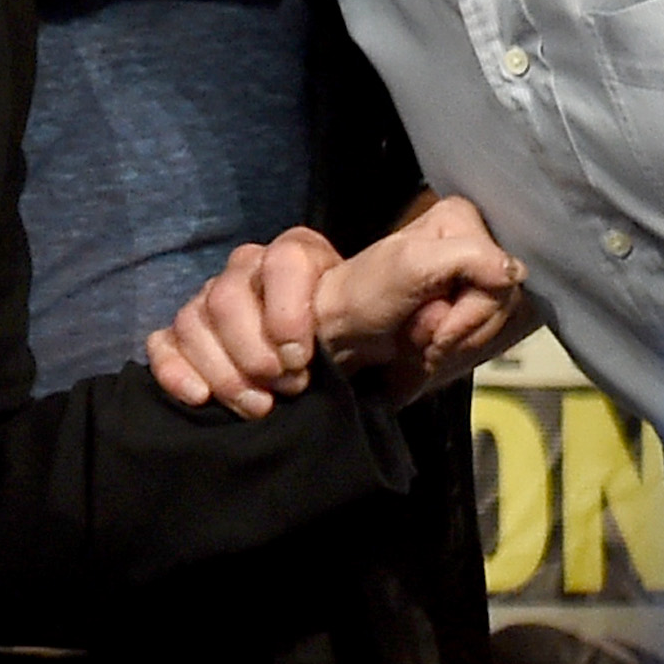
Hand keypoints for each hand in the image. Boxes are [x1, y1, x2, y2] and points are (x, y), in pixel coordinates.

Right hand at [146, 196, 524, 417]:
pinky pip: (162, 342)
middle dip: (252, 347)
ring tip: (258, 407)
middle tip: (285, 388)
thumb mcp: (430, 301)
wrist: (353, 383)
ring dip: (222, 368)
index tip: (305, 355)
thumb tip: (502, 265)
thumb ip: (463, 271)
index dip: (288, 305)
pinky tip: (198, 401)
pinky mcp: (192, 343)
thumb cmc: (385, 337)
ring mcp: (218, 308)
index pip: (283, 255)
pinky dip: (175, 371)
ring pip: (193, 316)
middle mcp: (255, 274)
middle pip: (226, 290)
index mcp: (306, 258)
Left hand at [315, 194, 525, 402]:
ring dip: (454, 345)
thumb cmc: (365, 294)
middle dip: (458, 332)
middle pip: (503, 305)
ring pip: (495, 327)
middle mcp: (475, 243)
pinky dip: (455, 352)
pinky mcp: (472, 307)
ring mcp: (475, 278)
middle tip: (420, 331)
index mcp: (462, 218)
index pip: (501, 278)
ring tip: (420, 335)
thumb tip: (515, 272)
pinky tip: (430, 344)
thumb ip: (467, 257)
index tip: (432, 323)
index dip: (469, 314)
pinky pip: (486, 339)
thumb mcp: (410, 265)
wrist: (344, 331)